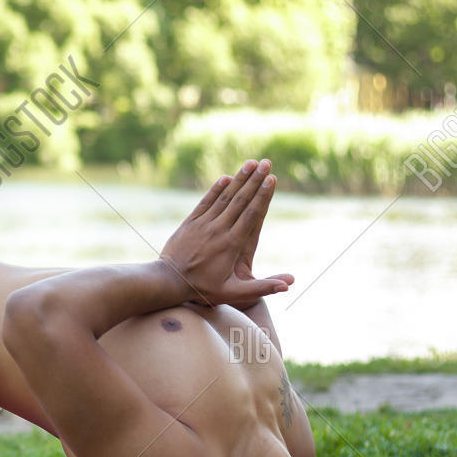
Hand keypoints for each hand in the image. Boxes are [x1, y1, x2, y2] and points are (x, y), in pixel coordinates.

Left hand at [159, 159, 292, 307]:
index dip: (262, 195)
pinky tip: (226, 178)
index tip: (272, 179)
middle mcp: (218, 230)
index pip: (251, 215)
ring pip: (224, 197)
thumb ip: (261, 288)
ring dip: (239, 179)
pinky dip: (216, 189)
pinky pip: (205, 202)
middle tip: (267, 163)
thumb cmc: (202, 289)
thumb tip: (288, 285)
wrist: (168, 281)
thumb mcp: (233, 294)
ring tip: (251, 163)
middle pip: (240, 201)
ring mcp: (203, 224)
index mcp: (231, 244)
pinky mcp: (190, 223)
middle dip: (255, 180)